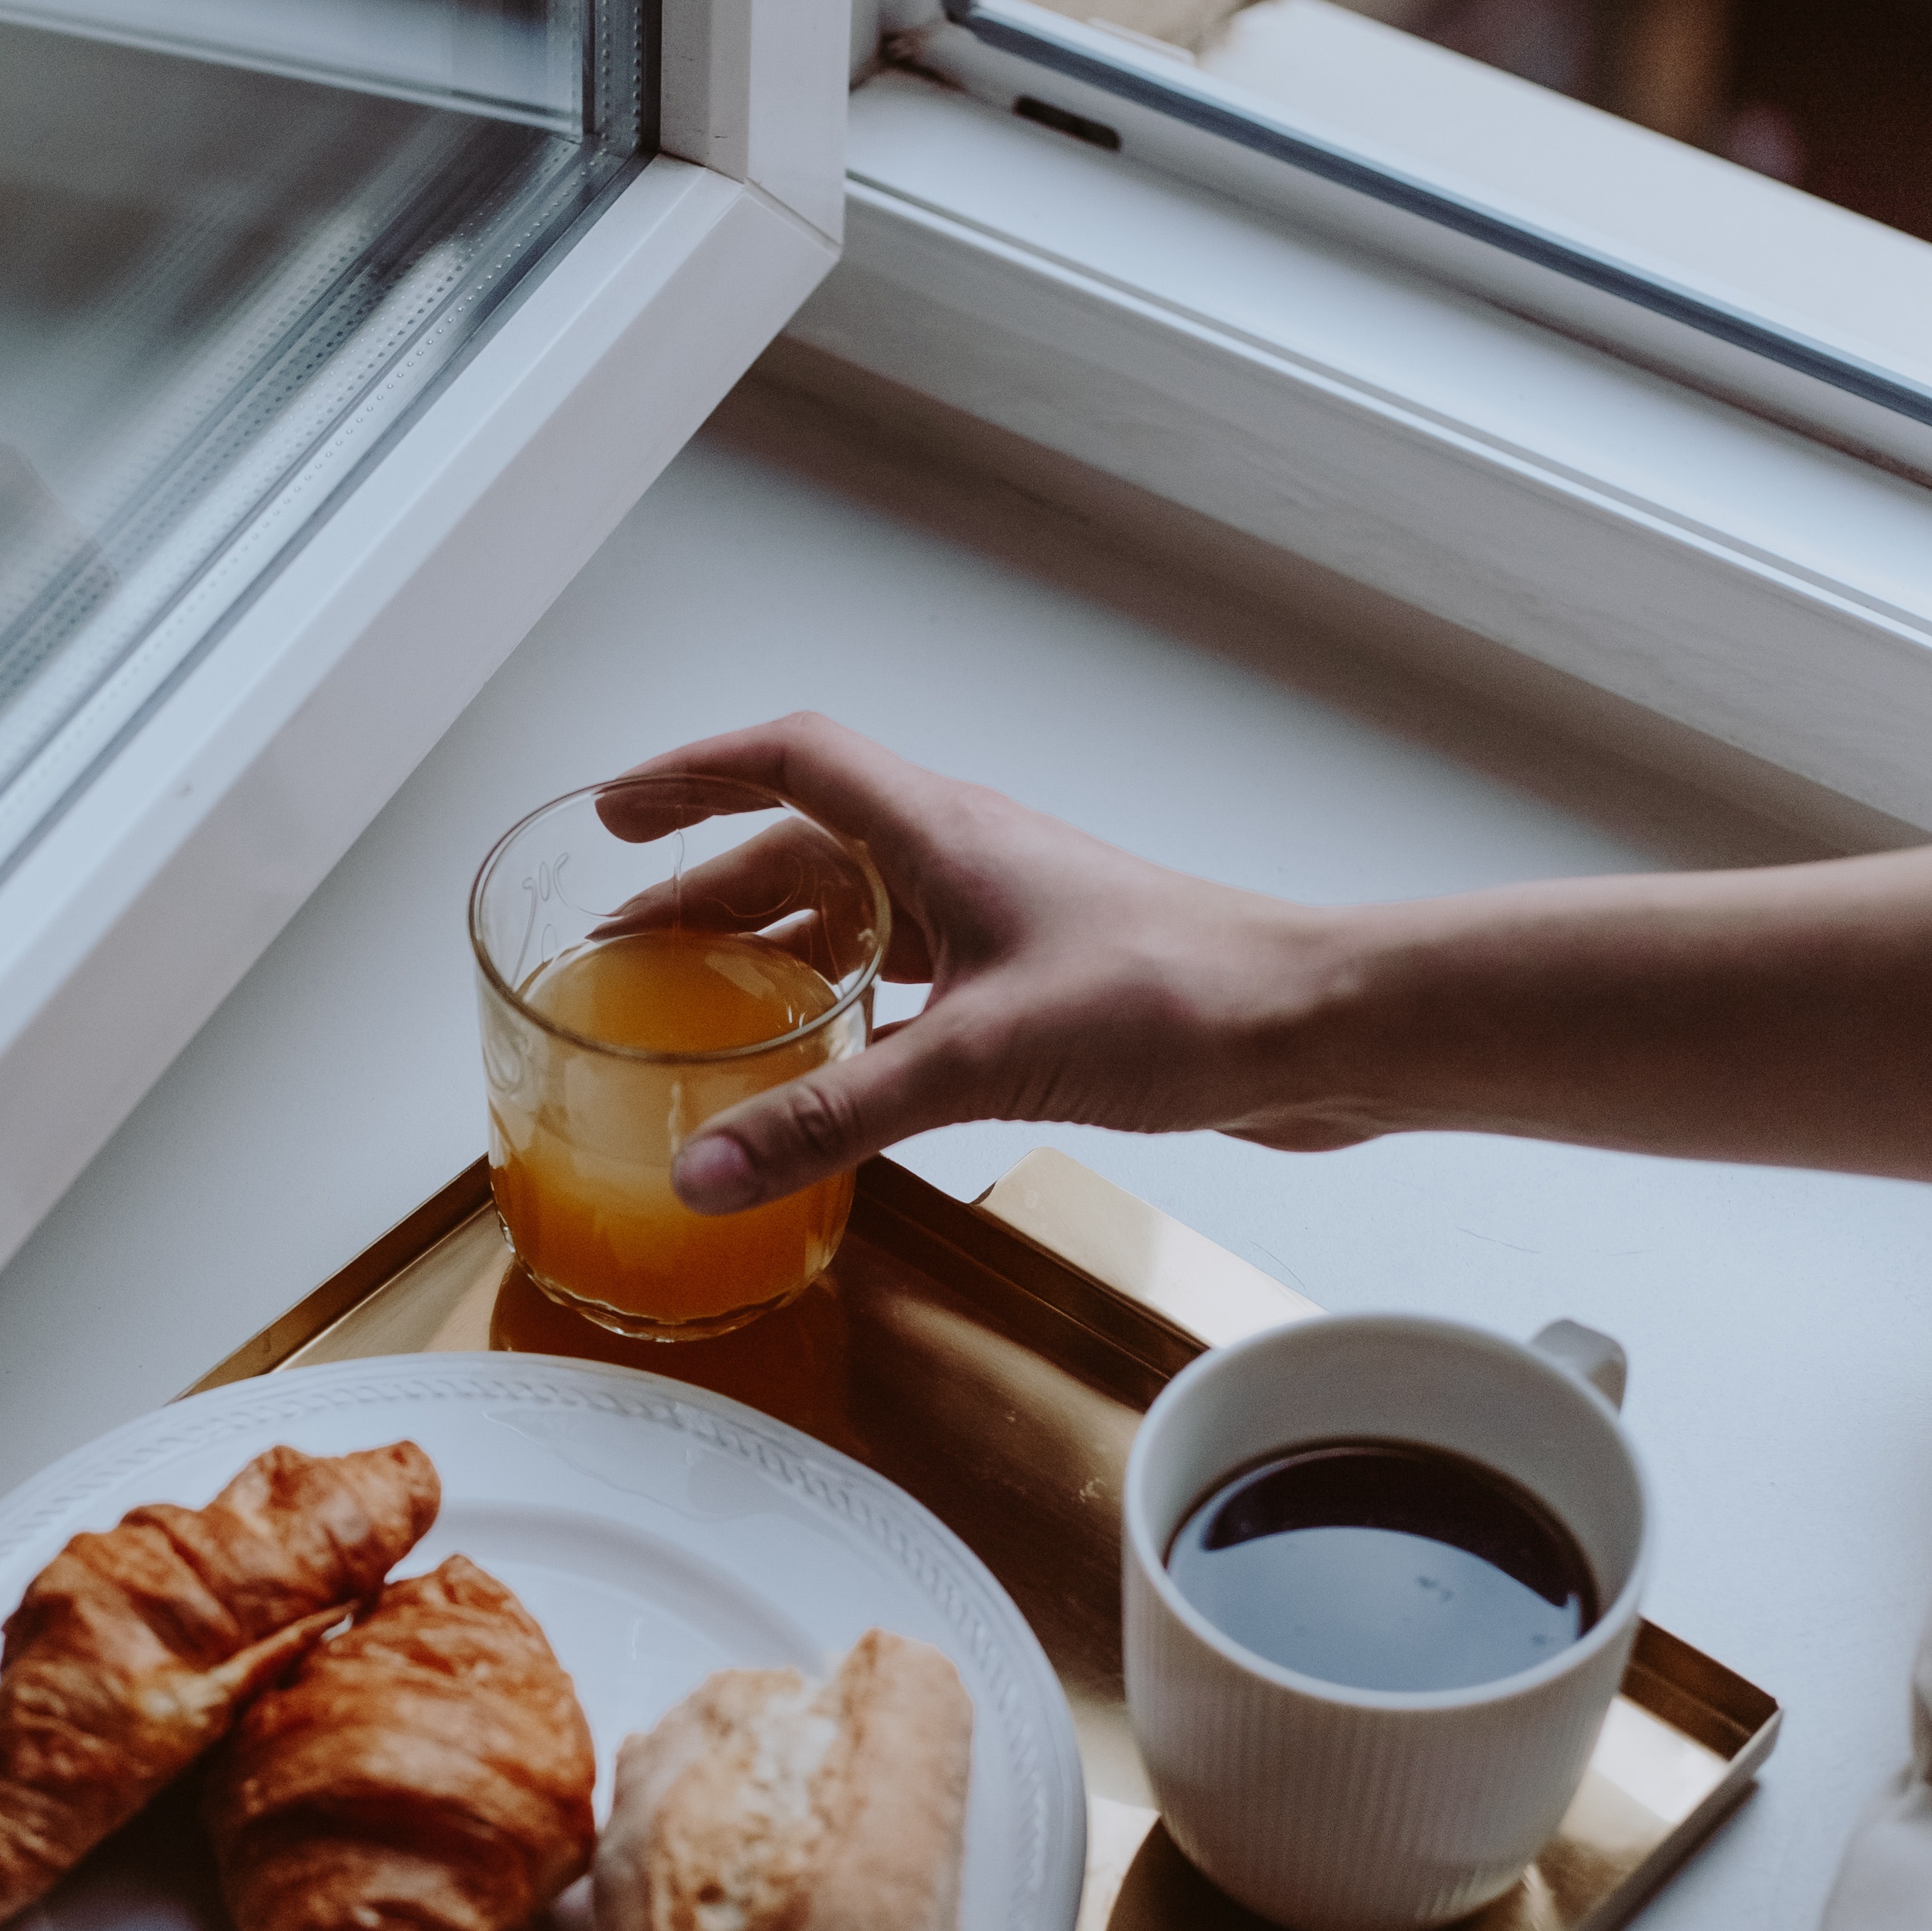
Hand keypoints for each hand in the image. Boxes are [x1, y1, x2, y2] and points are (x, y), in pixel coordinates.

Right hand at [597, 714, 1364, 1213]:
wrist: (1312, 1027)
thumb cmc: (1177, 998)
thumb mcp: (978, 1059)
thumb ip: (832, 1117)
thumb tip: (707, 1169)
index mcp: (939, 834)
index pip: (789, 761)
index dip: (694, 771)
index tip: (619, 810)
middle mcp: (964, 860)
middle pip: (807, 849)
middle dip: (708, 889)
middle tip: (627, 943)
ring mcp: (1003, 919)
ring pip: (859, 918)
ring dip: (776, 954)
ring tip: (703, 1008)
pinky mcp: (1037, 983)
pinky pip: (912, 981)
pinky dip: (851, 1014)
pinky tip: (826, 1072)